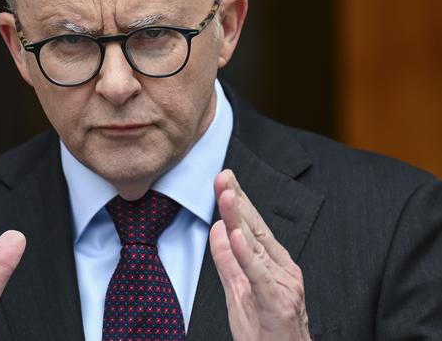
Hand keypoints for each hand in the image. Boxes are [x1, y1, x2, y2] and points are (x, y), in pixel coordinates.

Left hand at [209, 170, 309, 340]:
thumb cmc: (266, 334)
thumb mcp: (239, 293)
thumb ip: (228, 262)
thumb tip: (217, 230)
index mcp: (275, 264)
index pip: (254, 226)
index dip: (239, 201)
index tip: (225, 179)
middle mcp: (282, 269)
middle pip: (256, 228)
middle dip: (238, 200)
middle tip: (223, 176)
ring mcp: (283, 284)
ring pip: (257, 246)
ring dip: (240, 219)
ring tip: (227, 196)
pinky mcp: (278, 303)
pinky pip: (259, 275)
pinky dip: (247, 255)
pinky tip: (235, 236)